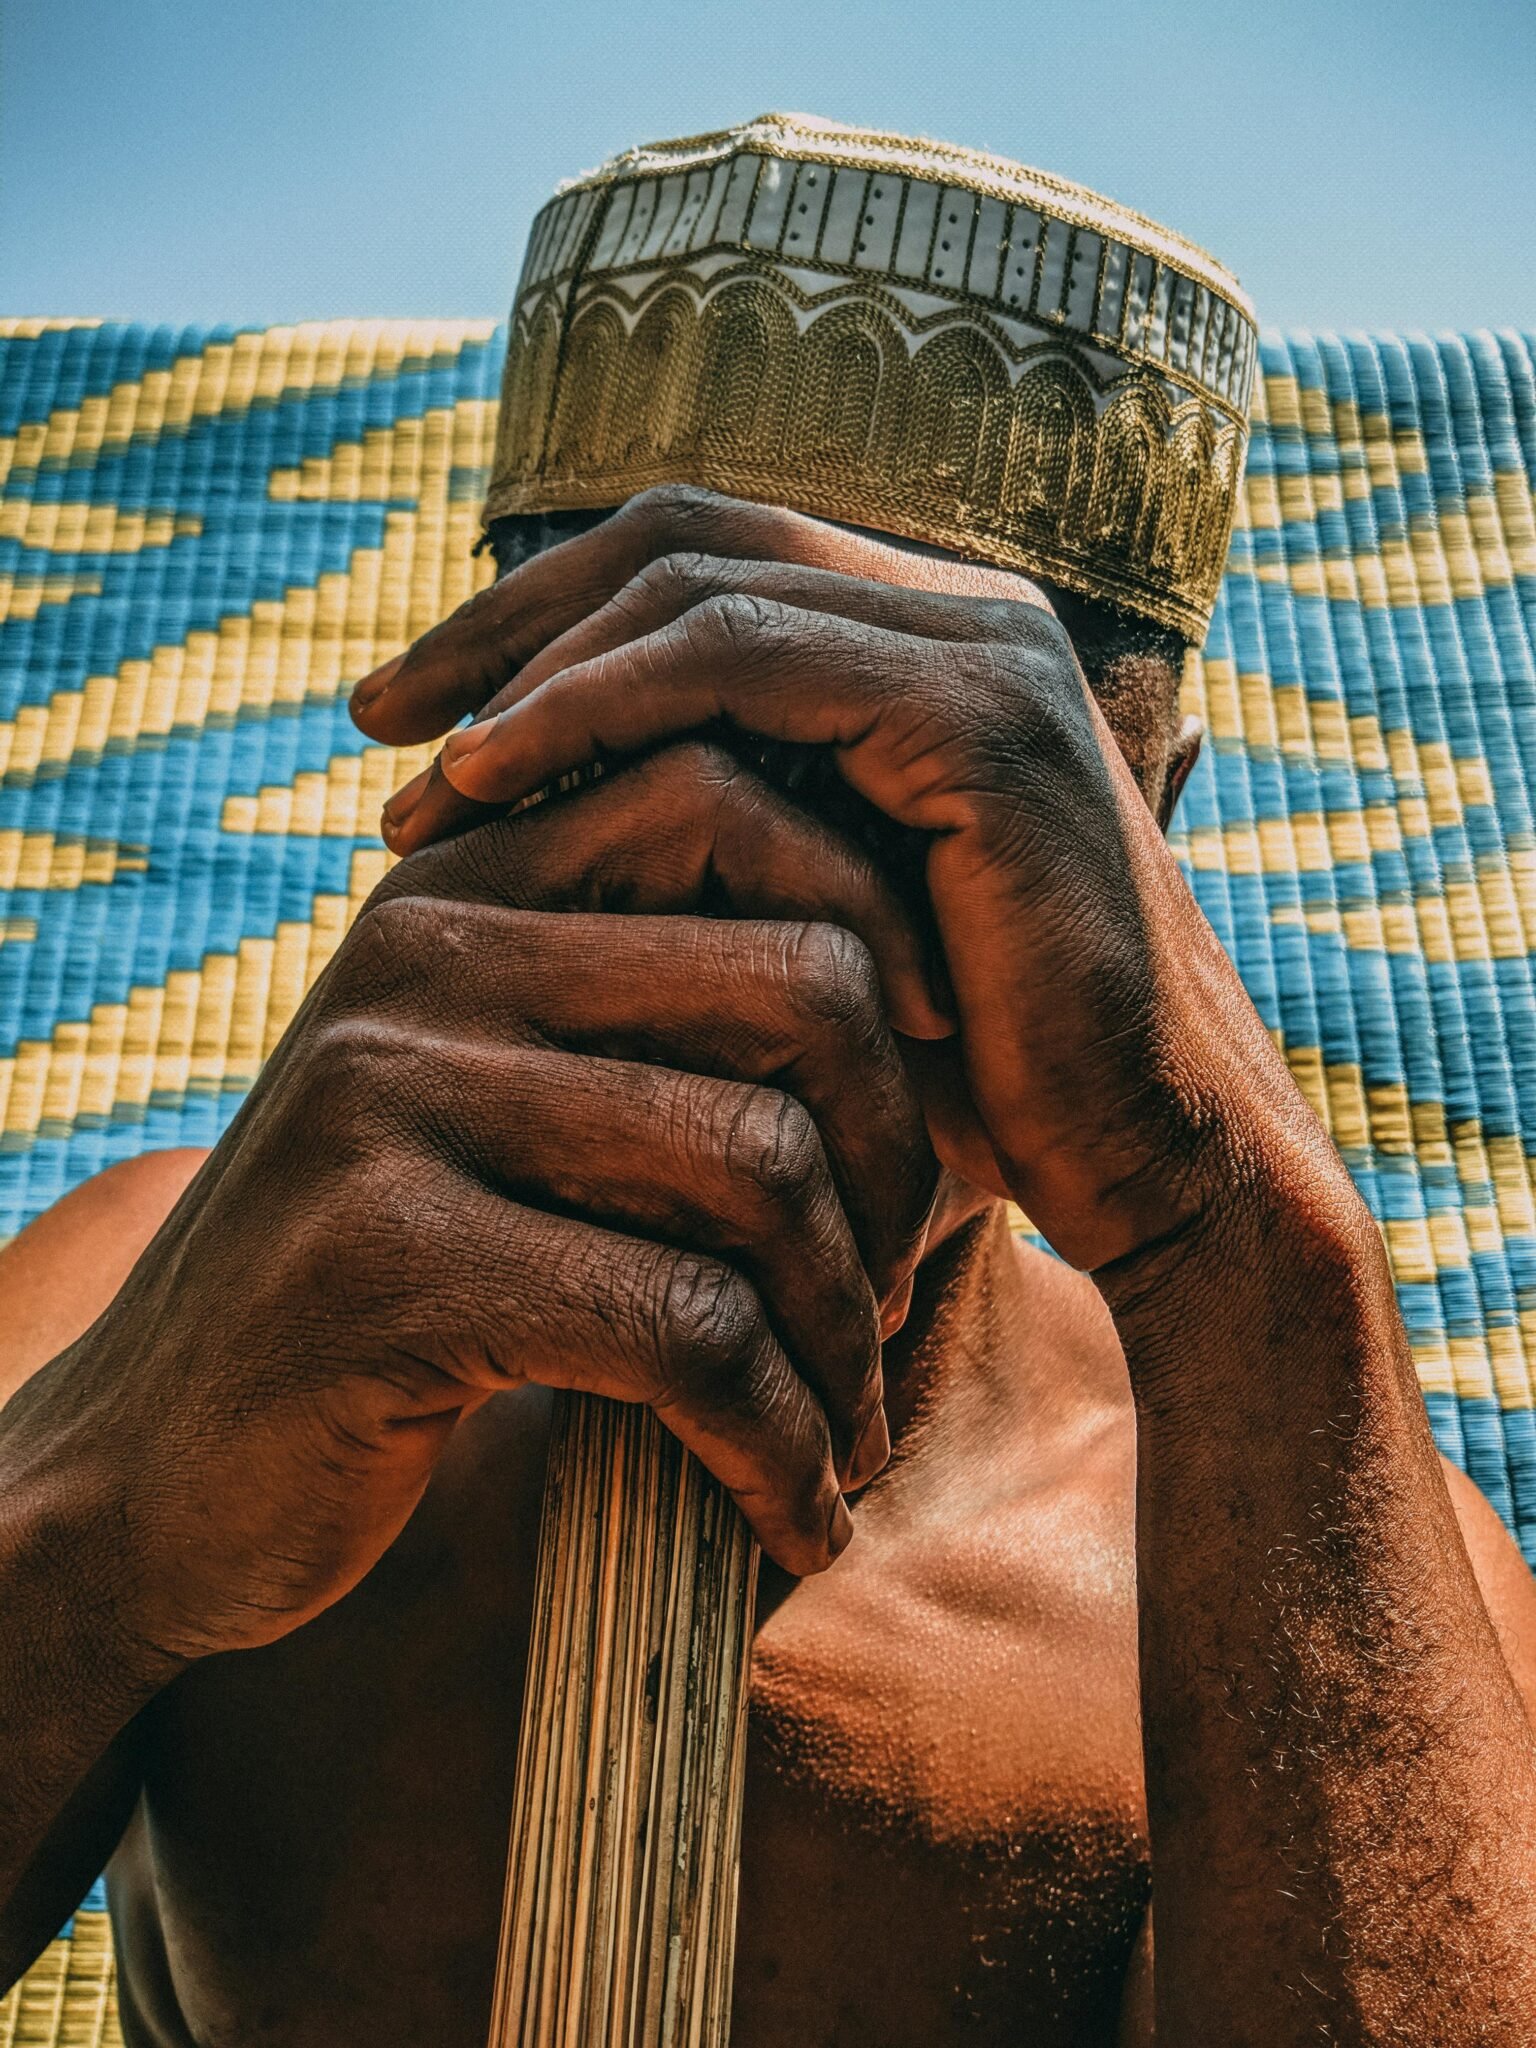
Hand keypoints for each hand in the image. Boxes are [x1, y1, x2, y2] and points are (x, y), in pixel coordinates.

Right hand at [3, 745, 937, 1668]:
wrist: (153, 1469)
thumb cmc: (395, 1292)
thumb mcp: (509, 1119)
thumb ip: (648, 1030)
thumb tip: (932, 1008)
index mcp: (462, 889)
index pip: (731, 803)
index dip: (884, 933)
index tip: (936, 1082)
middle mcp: (422, 953)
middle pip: (795, 983)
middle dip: (901, 1159)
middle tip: (896, 1288)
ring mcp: (392, 1094)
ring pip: (758, 1163)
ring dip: (844, 1331)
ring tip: (848, 1424)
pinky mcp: (385, 1260)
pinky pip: (686, 1328)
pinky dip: (779, 1441)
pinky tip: (793, 1513)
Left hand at [357, 485, 1308, 1269]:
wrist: (1148, 1167)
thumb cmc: (976, 1085)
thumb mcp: (821, 936)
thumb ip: (729, 846)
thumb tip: (549, 830)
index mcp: (925, 651)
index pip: (699, 566)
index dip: (542, 621)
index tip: (416, 724)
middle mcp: (960, 618)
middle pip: (679, 538)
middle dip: (507, 623)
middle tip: (373, 720)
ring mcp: (980, 651)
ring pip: (696, 579)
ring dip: (530, 666)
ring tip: (410, 771)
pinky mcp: (979, 717)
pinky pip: (743, 662)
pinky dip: (598, 703)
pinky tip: (494, 775)